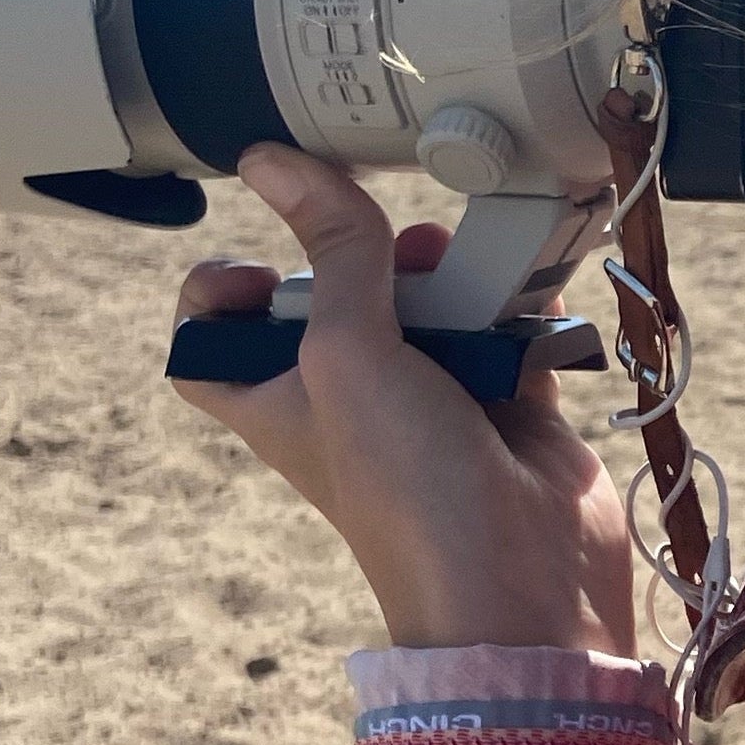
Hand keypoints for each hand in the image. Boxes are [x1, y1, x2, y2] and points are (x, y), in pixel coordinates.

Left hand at [170, 146, 635, 653]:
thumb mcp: (347, 354)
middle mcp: (348, 398)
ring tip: (469, 267)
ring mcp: (429, 400)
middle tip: (389, 244)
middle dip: (366, 257)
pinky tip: (530, 288)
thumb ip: (332, 252)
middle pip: (336, 300)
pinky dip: (519, 303)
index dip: (221, 294)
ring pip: (427, 304)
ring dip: (451, 275)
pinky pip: (506, 327)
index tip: (258, 261)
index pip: (214, 340)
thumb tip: (274, 159)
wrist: (523, 584)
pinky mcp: (503, 401)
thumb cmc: (408, 492)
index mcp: (278, 399)